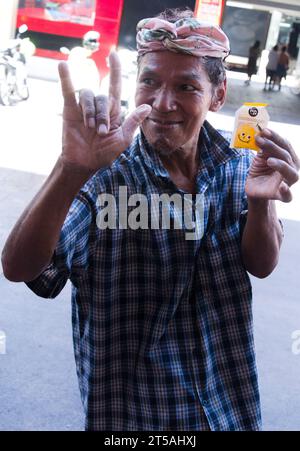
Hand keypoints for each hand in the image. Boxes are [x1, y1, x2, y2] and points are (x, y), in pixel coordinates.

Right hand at [58, 51, 151, 176]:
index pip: (115, 86)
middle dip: (102, 115)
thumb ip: (133, 122)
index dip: (115, 70)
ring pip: (88, 95)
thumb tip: (147, 107)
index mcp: (113, 111)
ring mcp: (83, 107)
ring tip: (90, 127)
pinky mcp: (69, 110)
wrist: (85, 163)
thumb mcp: (123, 140)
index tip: (114, 55)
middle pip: (102, 97)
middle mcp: (98, 106)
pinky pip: (67, 91)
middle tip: (101, 132)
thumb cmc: (104, 153)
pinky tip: (63, 66)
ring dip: (90, 111)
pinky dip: (65, 78)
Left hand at [245, 129, 299, 201]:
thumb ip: (263, 148)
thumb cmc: (260, 170)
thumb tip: (260, 135)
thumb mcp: (260, 157)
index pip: (285, 145)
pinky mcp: (281, 195)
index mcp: (289, 158)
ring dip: (281, 165)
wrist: (254, 188)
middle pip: (286, 156)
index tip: (264, 130)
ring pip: (290, 173)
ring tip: (269, 160)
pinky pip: (287, 196)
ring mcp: (289, 182)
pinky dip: (286, 192)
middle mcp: (292, 169)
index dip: (275, 137)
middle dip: (273, 147)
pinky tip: (283, 187)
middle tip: (260, 141)